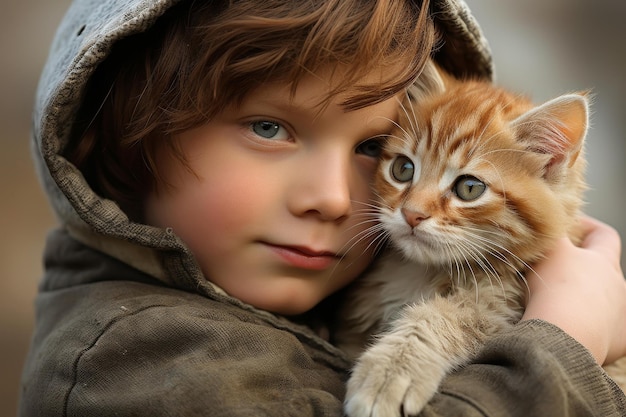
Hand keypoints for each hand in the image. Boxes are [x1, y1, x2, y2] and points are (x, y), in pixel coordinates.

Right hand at [522, 216, 625, 364]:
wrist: (564, 336)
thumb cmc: (555, 289)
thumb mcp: (548, 250)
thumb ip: (550, 230)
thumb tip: (548, 214)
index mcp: (603, 262)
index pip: (604, 236)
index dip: (587, 228)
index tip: (568, 228)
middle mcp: (618, 286)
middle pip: (606, 270)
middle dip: (584, 268)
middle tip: (557, 270)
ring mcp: (621, 314)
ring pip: (609, 301)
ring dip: (590, 300)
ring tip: (562, 304)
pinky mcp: (620, 341)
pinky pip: (612, 332)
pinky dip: (599, 330)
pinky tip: (581, 330)